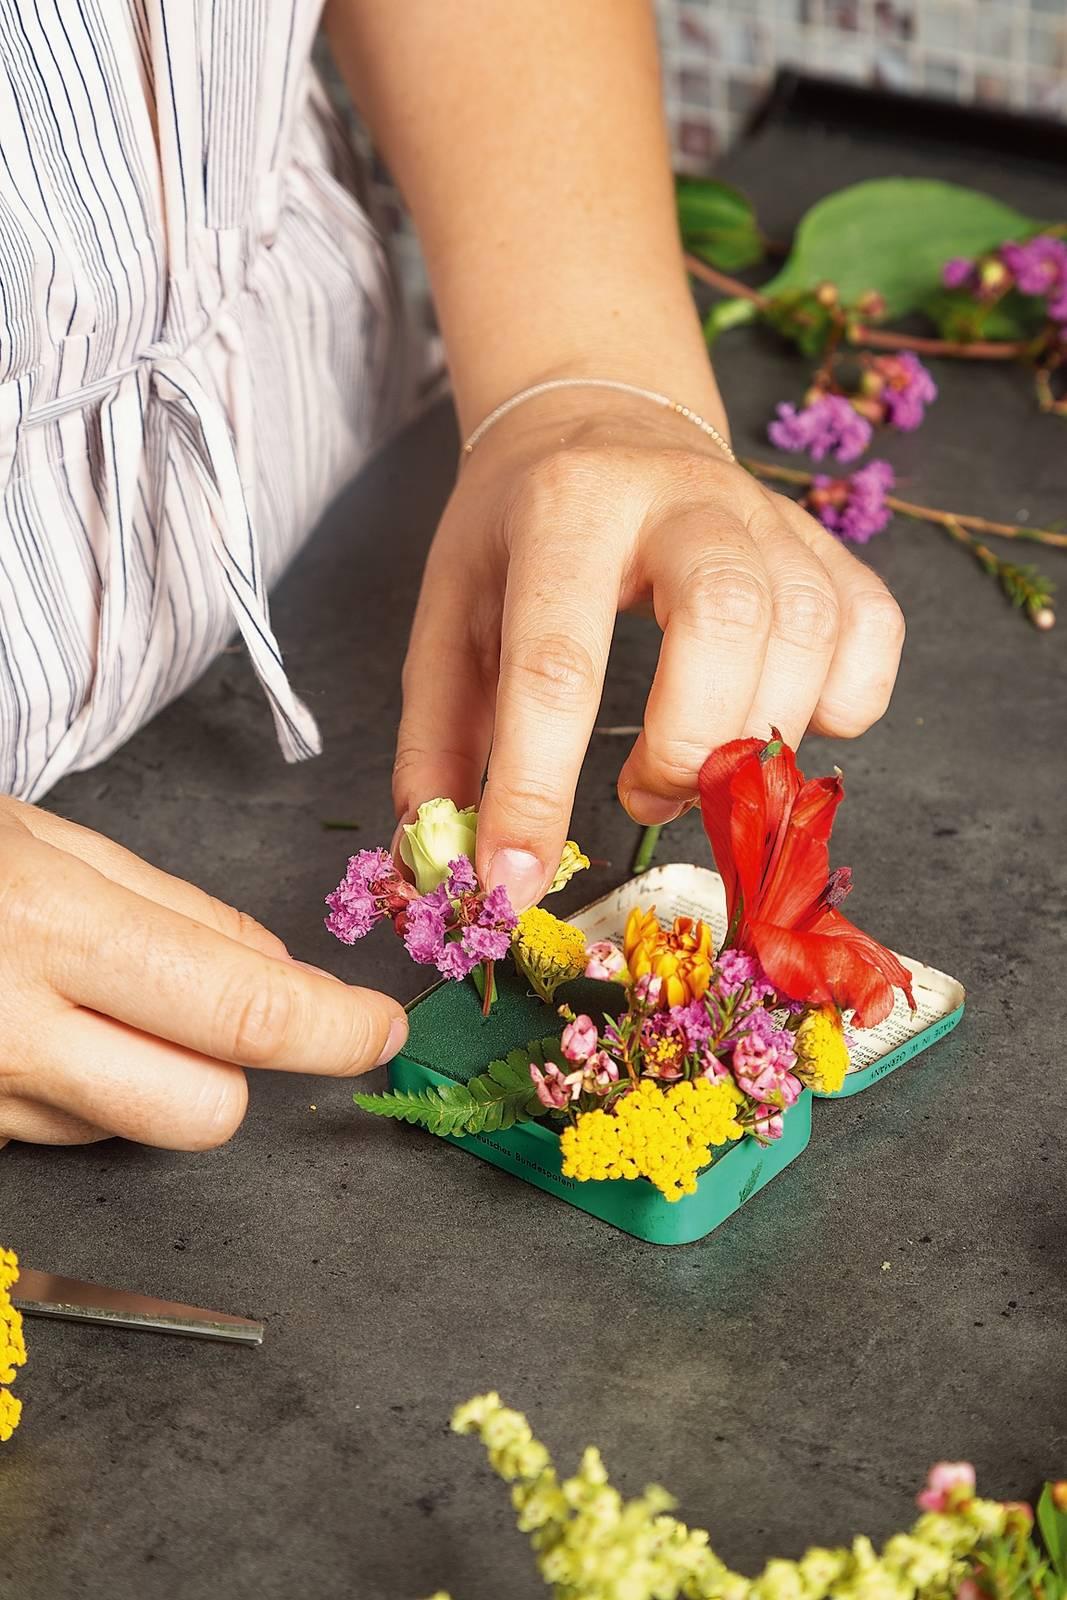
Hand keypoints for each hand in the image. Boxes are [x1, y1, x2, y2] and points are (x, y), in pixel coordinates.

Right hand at [0, 799, 406, 1149]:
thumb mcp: (49, 840)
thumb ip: (176, 908)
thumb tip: (280, 972)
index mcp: (56, 929)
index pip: (244, 1012)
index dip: (334, 1028)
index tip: (380, 1026)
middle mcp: (20, 1034)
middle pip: (209, 1110)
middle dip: (236, 1065)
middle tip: (202, 1002)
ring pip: (139, 1131)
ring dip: (152, 1077)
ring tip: (87, 998)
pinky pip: (71, 1134)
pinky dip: (85, 1092)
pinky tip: (43, 1029)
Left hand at [394, 394, 904, 908]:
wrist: (600, 424)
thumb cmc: (519, 533)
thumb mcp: (450, 616)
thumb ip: (437, 739)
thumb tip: (448, 859)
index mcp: (564, 510)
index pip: (556, 664)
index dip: (535, 790)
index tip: (513, 882)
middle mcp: (678, 497)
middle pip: (724, 618)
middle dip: (688, 745)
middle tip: (643, 794)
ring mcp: (767, 514)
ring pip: (808, 631)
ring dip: (757, 741)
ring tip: (694, 772)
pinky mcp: (827, 542)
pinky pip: (873, 633)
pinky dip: (840, 704)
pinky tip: (773, 719)